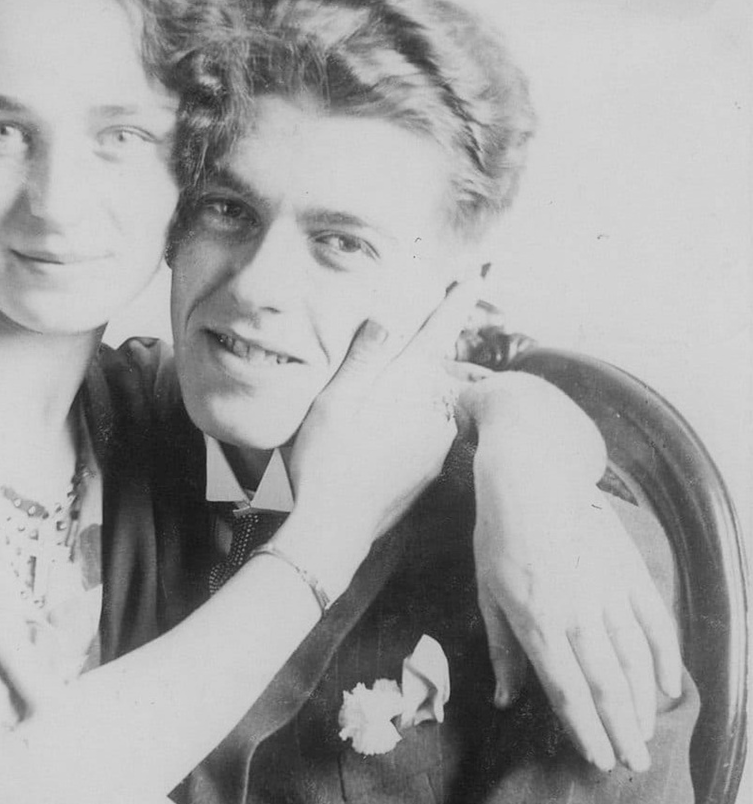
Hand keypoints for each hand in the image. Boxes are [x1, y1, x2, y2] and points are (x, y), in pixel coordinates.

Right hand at [283, 279, 480, 579]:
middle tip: (380, 380)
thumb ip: (364, 358)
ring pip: (427, 405)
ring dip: (407, 404)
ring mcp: (437, 442)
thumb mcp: (335, 401)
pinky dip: (404, 431)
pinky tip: (373, 446)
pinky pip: (423, 434)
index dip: (454, 302)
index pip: (437, 332)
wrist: (336, 527)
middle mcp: (435, 410)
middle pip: (431, 372)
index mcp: (410, 385)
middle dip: (414, 365)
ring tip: (367, 421)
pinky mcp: (431, 468)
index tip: (476, 276)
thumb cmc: (327, 460)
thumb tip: (388, 319)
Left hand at [473, 454, 682, 771]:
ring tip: (647, 736)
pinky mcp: (631, 573)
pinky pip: (656, 624)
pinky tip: (670, 688)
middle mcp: (577, 613)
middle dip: (622, 730)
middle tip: (634, 766)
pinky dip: (666, 659)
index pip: (565, 689)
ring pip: (635, 661)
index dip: (585, 729)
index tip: (597, 760)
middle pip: (606, 685)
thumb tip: (505, 701)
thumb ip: (502, 650)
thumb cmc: (499, 537)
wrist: (533, 478)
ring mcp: (609, 592)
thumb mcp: (487, 592)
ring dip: (644, 704)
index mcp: (536, 620)